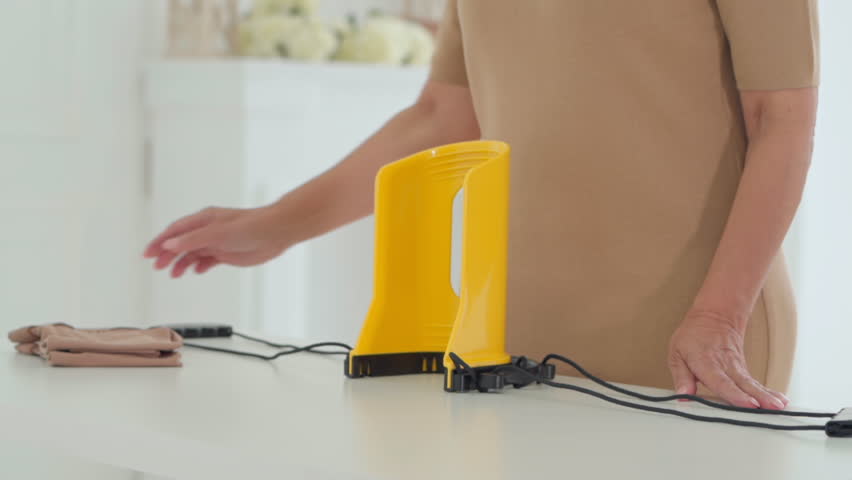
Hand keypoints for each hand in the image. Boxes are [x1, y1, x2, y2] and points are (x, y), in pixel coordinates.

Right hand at [143, 206, 292, 276]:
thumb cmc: (250, 226)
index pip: (175, 231)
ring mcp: (218, 241)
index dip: (160, 242)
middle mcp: (209, 230)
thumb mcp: (217, 233)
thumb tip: (170, 244)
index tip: (148, 253)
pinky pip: (208, 259)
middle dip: (167, 254)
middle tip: (156, 266)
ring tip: (173, 274)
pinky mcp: (228, 252)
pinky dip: (199, 265)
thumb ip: (192, 240)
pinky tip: (195, 271)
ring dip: (182, 262)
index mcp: (204, 220)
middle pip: (181, 242)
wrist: (275, 233)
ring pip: (193, 252)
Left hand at [667, 310, 788, 409]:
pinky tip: (780, 400)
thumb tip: (683, 395)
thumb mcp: (676, 354)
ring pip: (752, 383)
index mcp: (706, 363)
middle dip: (756, 397)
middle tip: (768, 408)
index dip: (734, 394)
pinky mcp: (744, 371)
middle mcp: (725, 366)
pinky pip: (756, 383)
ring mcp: (737, 368)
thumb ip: (681, 377)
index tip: (747, 403)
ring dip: (767, 395)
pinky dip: (769, 391)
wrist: (713, 317)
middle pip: (742, 384)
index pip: (721, 381)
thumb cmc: (693, 336)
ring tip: (778, 406)